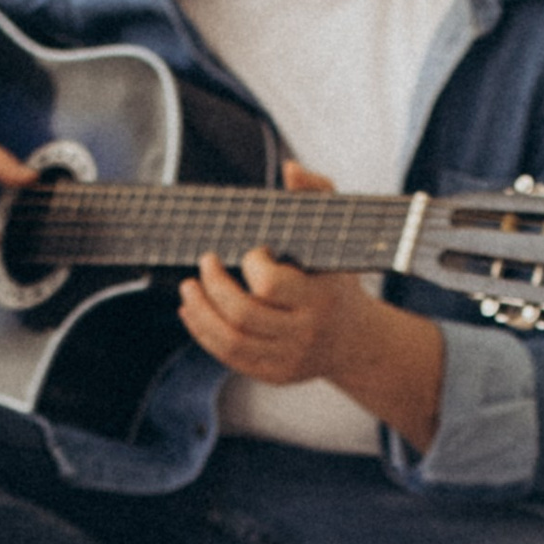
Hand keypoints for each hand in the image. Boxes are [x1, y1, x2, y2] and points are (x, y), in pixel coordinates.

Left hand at [178, 165, 364, 384]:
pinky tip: (192, 312)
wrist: (355, 340)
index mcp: (320, 298)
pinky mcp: (273, 374)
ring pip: (230, 341)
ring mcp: (288, 358)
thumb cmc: (337, 277)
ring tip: (187, 288)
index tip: (254, 250)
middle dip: (214, 285)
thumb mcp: (337, 234)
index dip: (252, 263)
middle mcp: (304, 333)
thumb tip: (289, 168)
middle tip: (205, 261)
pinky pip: (230, 358)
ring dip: (200, 312)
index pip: (270, 285)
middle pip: (243, 314)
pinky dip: (203, 333)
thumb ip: (316, 195)